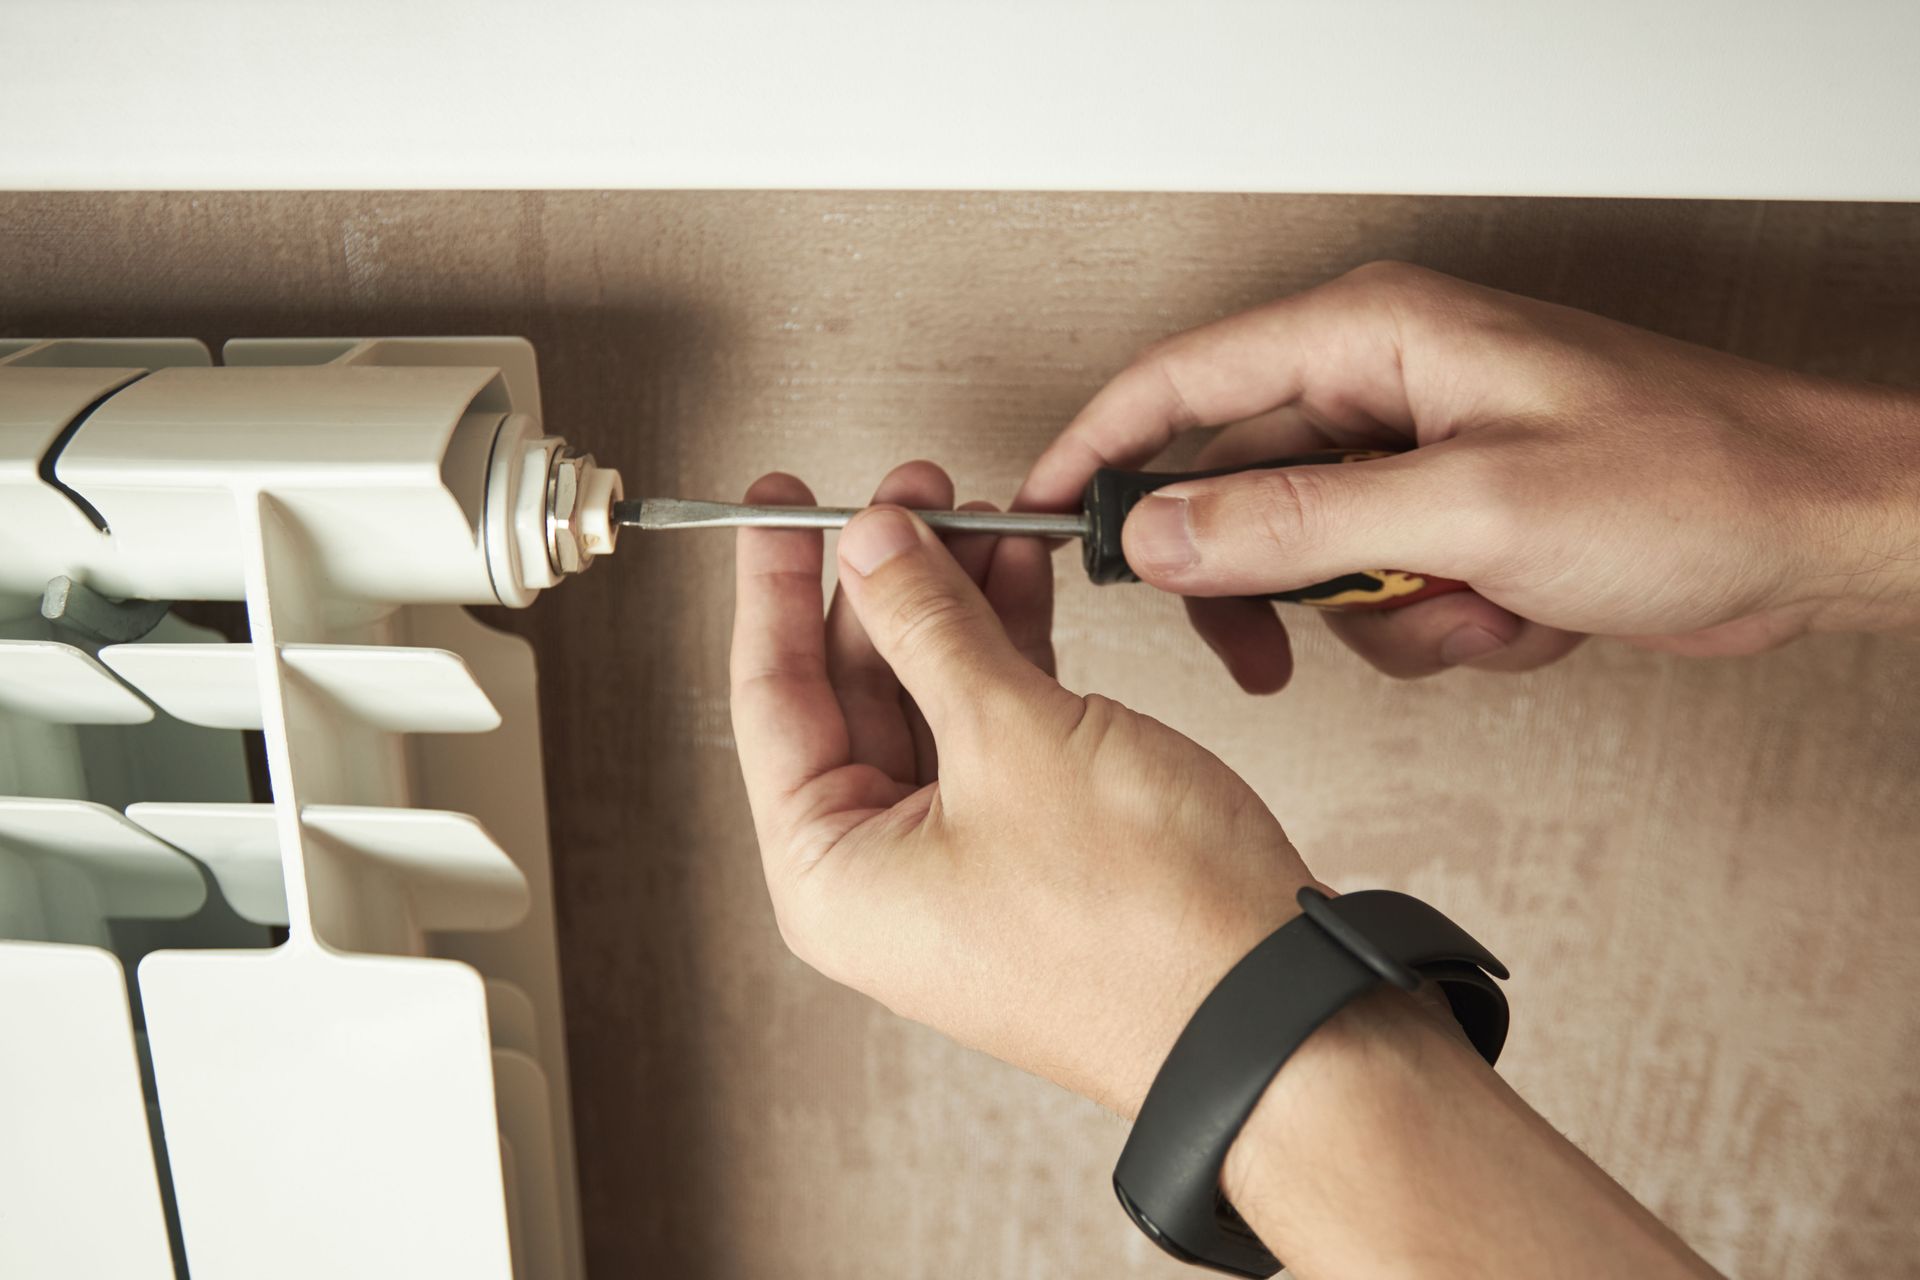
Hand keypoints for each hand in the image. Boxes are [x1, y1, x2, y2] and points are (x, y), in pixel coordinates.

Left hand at [729, 460, 1312, 1113]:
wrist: (1275, 1009)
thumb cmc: (1144, 924)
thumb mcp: (1012, 736)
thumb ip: (930, 626)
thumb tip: (874, 546)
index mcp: (830, 877)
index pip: (770, 698)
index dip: (774, 584)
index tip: (780, 504)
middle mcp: (881, 881)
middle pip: (850, 694)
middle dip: (884, 585)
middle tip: (911, 494)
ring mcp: (958, 869)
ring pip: (929, 704)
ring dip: (952, 610)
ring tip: (978, 519)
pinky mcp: (1032, 855)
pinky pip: (992, 733)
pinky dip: (1005, 655)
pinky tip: (1019, 582)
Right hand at [1018, 261, 1919, 688]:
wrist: (1815, 534)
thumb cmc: (1690, 479)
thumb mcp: (1468, 509)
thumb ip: (1295, 524)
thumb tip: (1159, 533)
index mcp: (1372, 339)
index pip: (1183, 383)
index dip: (1100, 452)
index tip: (1043, 519)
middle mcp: (1385, 389)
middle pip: (1238, 490)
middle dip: (1261, 583)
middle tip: (1261, 644)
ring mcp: (1419, 459)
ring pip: (1311, 562)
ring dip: (1379, 617)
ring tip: (1466, 609)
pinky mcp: (1457, 522)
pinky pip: (1384, 596)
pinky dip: (1441, 628)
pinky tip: (1515, 613)